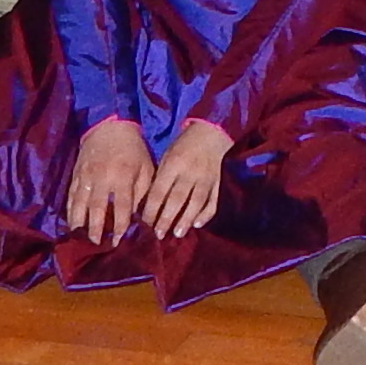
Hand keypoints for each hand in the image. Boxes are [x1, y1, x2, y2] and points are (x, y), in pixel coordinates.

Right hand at [63, 119, 158, 239]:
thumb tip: (138, 217)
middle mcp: (101, 178)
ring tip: (81, 239)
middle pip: (97, 208)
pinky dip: (70, 211)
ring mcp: (85, 177)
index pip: (121, 207)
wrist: (110, 126)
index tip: (119, 240)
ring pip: (79, 204)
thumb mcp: (146, 168)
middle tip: (97, 244)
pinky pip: (70, 196)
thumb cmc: (133, 149)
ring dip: (80, 223)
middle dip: (96, 228)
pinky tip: (71, 224)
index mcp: (122, 177)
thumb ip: (142, 193)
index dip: (120, 226)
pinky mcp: (75, 175)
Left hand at [143, 120, 231, 236]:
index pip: (160, 191)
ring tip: (177, 233)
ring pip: (196, 203)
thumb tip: (151, 203)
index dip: (151, 209)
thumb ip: (161, 177)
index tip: (145, 223)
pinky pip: (213, 201)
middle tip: (159, 234)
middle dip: (166, 219)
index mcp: (173, 164)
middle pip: (177, 200)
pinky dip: (206, 214)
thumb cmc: (184, 144)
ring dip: (185, 220)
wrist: (212, 130)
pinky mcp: (219, 181)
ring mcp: (207, 177)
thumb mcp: (168, 155)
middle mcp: (190, 172)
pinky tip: (197, 224)